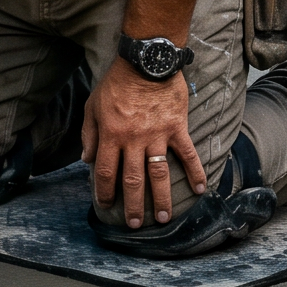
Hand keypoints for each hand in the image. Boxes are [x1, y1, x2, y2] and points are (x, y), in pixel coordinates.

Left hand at [83, 58, 207, 228]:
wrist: (146, 61)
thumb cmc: (116, 83)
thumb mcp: (93, 106)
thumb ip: (89, 134)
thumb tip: (87, 159)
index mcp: (111, 135)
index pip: (106, 171)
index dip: (105, 191)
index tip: (106, 205)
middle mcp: (133, 140)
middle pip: (133, 179)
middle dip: (133, 205)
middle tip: (135, 224)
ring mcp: (157, 135)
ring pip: (159, 174)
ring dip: (162, 198)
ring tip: (164, 218)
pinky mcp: (176, 128)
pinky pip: (187, 154)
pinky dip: (195, 172)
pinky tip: (200, 189)